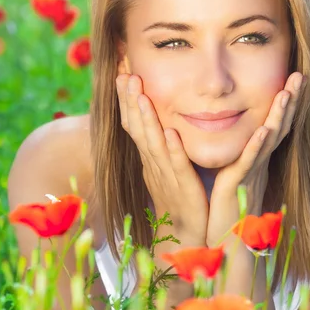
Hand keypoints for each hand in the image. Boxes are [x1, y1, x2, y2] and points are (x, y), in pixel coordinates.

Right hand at [116, 73, 209, 244]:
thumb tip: (158, 123)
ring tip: (141, 95)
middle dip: (130, 102)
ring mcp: (167, 178)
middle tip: (125, 74)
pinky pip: (178, 168)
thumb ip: (161, 146)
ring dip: (147, 120)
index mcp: (150, 159)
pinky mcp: (185, 190)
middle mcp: (153, 165)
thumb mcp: (166, 169)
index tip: (122, 74)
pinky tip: (171, 134)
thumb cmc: (180, 201)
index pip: (133, 125)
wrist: (188, 236)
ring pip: (153, 145)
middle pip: (138, 130)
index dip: (127, 101)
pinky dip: (173, 151)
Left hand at [206, 73, 306, 247]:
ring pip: (269, 140)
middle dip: (289, 101)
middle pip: (278, 126)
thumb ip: (242, 161)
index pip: (274, 125)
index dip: (284, 103)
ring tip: (287, 93)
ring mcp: (252, 173)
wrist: (227, 244)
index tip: (292, 78)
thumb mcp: (236, 179)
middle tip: (300, 76)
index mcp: (256, 159)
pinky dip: (257, 146)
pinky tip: (264, 129)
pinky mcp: (239, 185)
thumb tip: (246, 144)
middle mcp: (258, 163)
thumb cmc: (230, 213)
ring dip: (279, 116)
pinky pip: (250, 162)